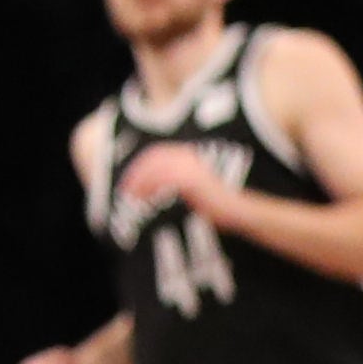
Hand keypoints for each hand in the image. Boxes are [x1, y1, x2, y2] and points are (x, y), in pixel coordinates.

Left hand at [115, 144, 229, 219]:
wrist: (237, 210)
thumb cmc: (216, 202)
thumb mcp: (190, 185)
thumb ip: (173, 180)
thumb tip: (150, 183)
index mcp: (188, 154)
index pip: (157, 153)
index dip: (140, 165)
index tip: (129, 179)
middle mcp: (188, 156)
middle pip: (152, 158)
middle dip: (136, 173)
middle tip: (124, 188)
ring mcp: (190, 166)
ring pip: (154, 169)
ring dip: (139, 182)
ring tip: (131, 196)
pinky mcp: (191, 180)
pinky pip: (162, 181)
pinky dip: (149, 189)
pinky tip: (143, 198)